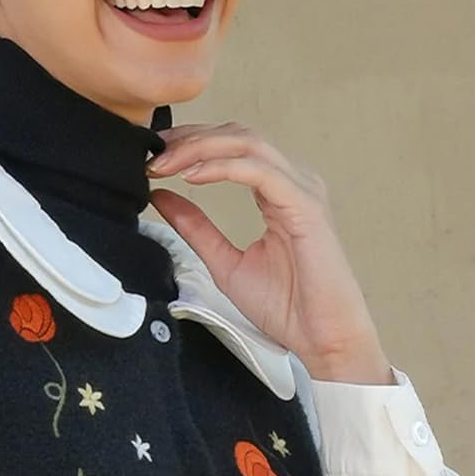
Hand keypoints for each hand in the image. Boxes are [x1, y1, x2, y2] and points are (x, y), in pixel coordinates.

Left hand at [145, 121, 393, 382]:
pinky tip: (192, 175)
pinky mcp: (305, 205)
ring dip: (200, 148)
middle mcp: (293, 182)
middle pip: (237, 136)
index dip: (191, 143)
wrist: (322, 339)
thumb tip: (160, 195)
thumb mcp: (224, 262)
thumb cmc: (287, 307)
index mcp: (277, 191)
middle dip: (191, 138)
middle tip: (152, 152)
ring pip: (247, 144)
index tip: (153, 156)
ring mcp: (302, 190)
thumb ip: (196, 228)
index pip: (232, 148)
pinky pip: (259, 171)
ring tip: (165, 162)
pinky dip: (222, 167)